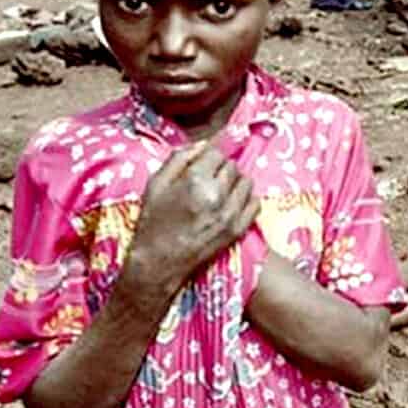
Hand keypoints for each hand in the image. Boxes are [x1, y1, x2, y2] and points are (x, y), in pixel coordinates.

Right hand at [127, 143, 258, 295]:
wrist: (158, 263)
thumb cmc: (152, 222)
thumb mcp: (156, 183)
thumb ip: (179, 158)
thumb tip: (202, 144)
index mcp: (195, 180)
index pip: (217, 152)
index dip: (209, 156)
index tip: (204, 163)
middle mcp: (217, 194)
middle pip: (232, 166)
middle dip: (220, 169)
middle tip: (207, 180)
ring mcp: (231, 213)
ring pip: (246, 182)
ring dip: (234, 183)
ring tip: (218, 192)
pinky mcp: (238, 229)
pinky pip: (255, 203)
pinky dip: (246, 200)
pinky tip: (230, 204)